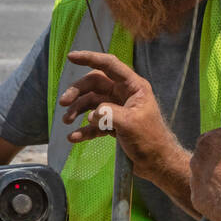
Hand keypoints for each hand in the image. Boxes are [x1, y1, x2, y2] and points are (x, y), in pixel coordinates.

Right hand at [61, 50, 179, 182]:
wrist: (157, 163)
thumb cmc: (150, 140)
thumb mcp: (130, 124)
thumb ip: (109, 114)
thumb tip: (91, 114)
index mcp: (133, 87)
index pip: (109, 65)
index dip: (90, 58)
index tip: (71, 57)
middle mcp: (124, 94)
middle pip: (94, 84)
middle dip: (77, 92)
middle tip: (63, 103)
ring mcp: (117, 109)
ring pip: (91, 103)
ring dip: (77, 110)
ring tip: (66, 121)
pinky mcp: (113, 124)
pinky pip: (94, 123)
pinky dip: (83, 129)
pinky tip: (74, 137)